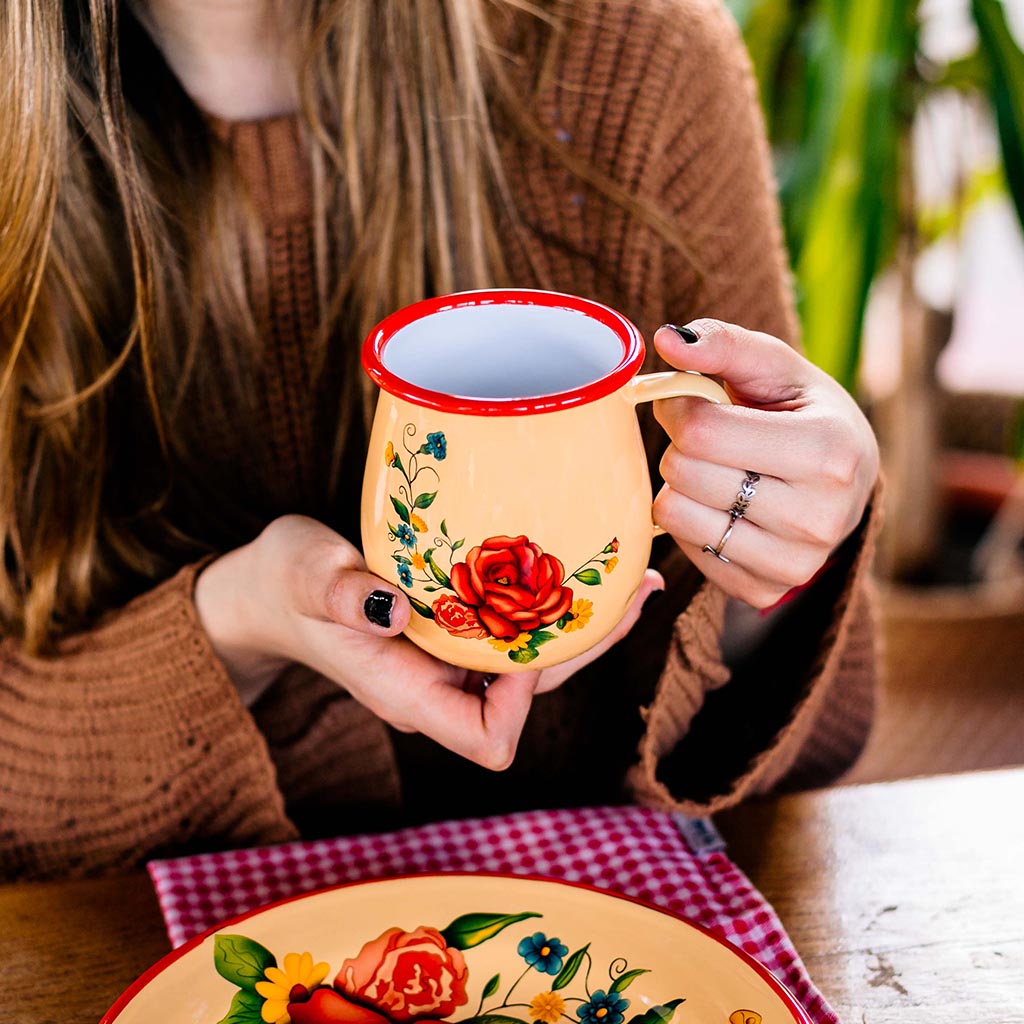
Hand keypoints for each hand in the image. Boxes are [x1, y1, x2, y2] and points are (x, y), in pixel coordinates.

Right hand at [195, 515, 662, 768]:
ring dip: (580, 625)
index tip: (523, 636)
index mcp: (405, 694)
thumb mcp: (303, 574)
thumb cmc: (281, 583)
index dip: (522, 700)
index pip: (488, 736)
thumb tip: (390, 609)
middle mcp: (438, 689)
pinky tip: (575, 563)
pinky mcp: (453, 633)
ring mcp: (448, 664)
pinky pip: (515, 631)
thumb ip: (339, 593)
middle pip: (532, 698)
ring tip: (630, 574)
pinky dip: (549, 605)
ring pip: (533, 662)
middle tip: (634, 589)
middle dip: (585, 650)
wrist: (272, 586)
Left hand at [650, 319, 878, 608]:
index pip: (702, 432)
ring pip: (677, 516)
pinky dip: (692, 524)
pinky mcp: (765, 592)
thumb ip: (721, 343)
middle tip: (709, 439)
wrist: (843, 480)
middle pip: (685, 473)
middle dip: (681, 446)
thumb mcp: (773, 366)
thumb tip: (667, 338)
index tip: (693, 401)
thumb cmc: (801, 412)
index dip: (679, 408)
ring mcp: (795, 564)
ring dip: (681, 486)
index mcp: (829, 451)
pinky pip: (686, 552)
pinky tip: (724, 506)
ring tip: (718, 471)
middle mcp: (819, 517)